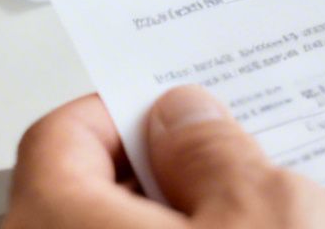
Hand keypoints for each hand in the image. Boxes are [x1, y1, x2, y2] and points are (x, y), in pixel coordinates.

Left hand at [7, 86, 324, 228]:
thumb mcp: (267, 212)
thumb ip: (216, 149)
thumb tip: (187, 118)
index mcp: (57, 225)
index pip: (57, 137)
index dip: (122, 109)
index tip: (174, 107)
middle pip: (82, 196)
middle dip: (160, 172)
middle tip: (227, 162)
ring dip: (178, 223)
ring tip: (254, 220)